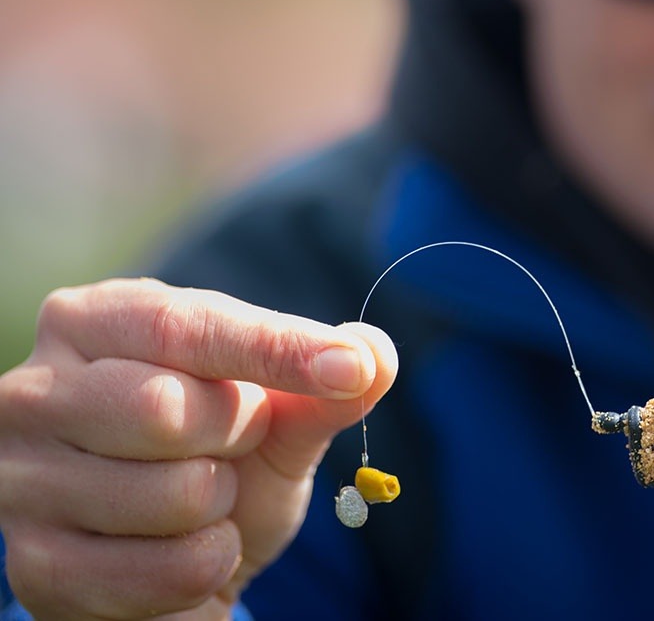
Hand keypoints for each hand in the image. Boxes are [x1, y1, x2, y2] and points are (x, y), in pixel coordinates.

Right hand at [0, 278, 397, 618]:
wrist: (176, 558)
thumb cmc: (223, 456)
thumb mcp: (280, 411)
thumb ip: (327, 379)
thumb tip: (374, 356)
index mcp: (94, 323)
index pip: (186, 326)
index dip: (275, 349)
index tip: (350, 368)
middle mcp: (34, 393)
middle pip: (166, 410)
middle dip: (235, 437)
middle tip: (231, 447)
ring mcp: (22, 482)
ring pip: (173, 496)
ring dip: (222, 510)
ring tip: (204, 503)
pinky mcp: (35, 567)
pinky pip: (163, 574)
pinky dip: (207, 567)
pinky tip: (188, 552)